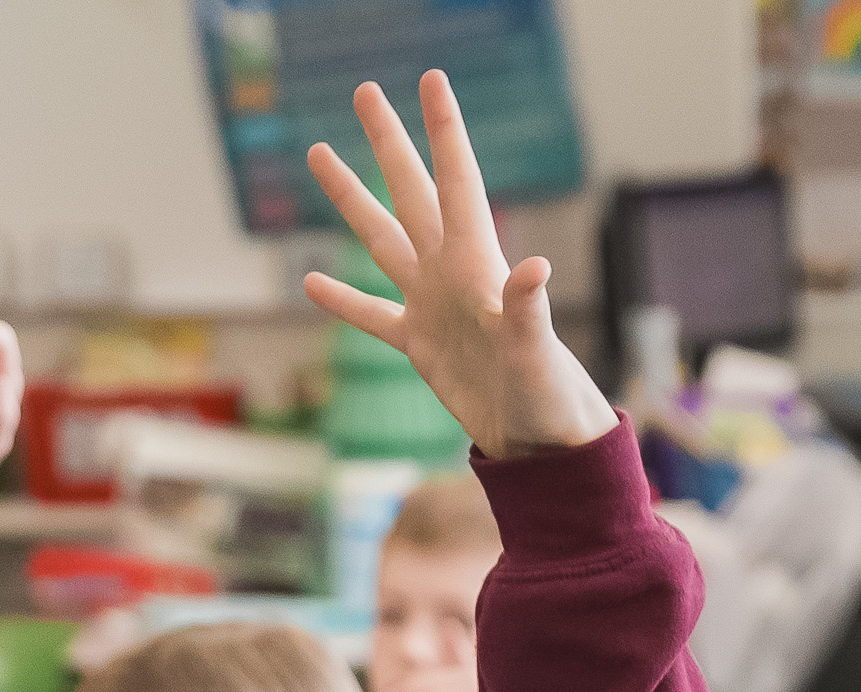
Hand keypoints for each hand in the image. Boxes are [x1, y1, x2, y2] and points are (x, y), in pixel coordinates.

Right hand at [296, 73, 616, 460]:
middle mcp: (450, 273)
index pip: (457, 181)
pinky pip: (373, 315)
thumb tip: (536, 267)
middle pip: (410, 192)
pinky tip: (312, 281)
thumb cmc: (548, 394)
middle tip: (364, 92)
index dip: (444, 131)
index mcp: (476, 264)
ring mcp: (431, 306)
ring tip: (321, 154)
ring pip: (381, 239)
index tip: (431, 80)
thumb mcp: (535, 350)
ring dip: (351, 199)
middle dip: (388, 142)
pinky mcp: (419, 346)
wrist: (541, 443)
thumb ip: (527, 308)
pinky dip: (343, 301)